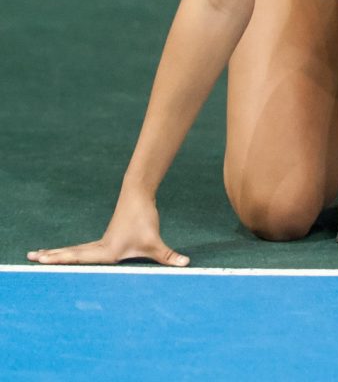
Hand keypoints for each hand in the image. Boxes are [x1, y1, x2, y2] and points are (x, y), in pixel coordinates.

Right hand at [27, 189, 188, 266]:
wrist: (138, 193)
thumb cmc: (143, 218)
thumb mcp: (155, 242)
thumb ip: (168, 256)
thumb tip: (186, 266)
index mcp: (106, 252)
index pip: (78, 259)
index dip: (60, 261)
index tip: (42, 261)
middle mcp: (99, 247)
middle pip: (71, 254)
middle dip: (52, 258)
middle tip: (30, 258)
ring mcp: (101, 242)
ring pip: (75, 250)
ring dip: (58, 254)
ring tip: (38, 255)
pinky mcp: (106, 239)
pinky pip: (82, 248)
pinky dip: (69, 252)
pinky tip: (63, 254)